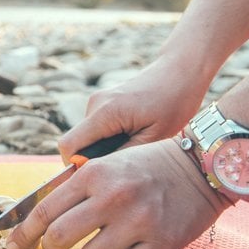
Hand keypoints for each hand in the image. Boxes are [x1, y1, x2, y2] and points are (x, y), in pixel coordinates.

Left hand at [4, 139, 227, 248]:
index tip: (15, 246)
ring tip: (106, 243)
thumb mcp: (107, 164)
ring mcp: (138, 222)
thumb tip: (41, 216)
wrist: (200, 167)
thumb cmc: (146, 166)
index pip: (46, 210)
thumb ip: (76, 187)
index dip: (24, 232)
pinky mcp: (162, 244)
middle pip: (60, 238)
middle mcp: (113, 197)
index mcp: (93, 174)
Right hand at [58, 55, 210, 163]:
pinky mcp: (102, 102)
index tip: (101, 177)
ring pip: (86, 137)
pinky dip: (108, 139)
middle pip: (75, 143)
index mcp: (105, 113)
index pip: (69, 146)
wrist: (180, 71)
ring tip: (135, 148)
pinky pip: (95, 129)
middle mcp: (95, 104)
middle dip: (93, 159)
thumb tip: (98, 172)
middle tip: (124, 166)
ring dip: (103, 148)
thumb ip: (123, 155)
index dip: (75, 166)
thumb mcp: (154, 137)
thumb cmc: (174, 102)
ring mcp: (97, 101)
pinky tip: (134, 137)